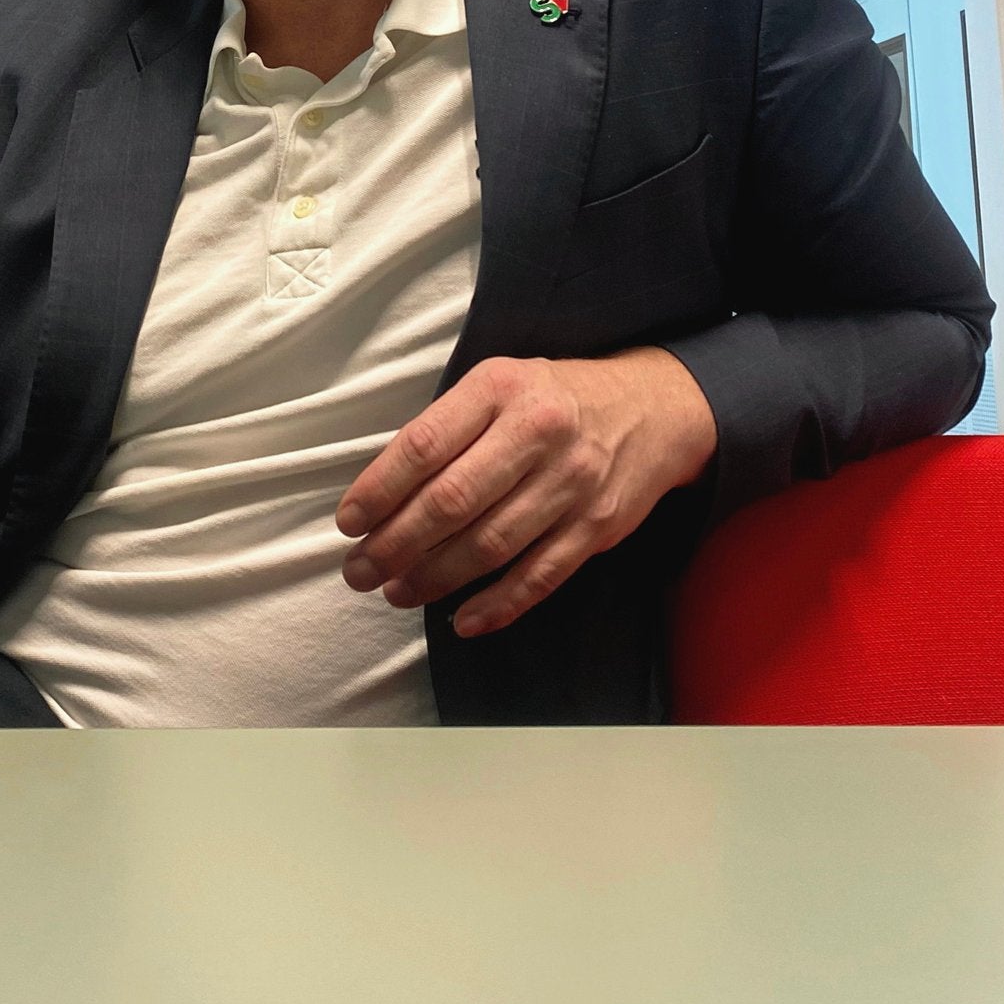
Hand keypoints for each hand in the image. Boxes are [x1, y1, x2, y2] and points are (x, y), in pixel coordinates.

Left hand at [334, 349, 717, 637]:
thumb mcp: (499, 383)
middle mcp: (538, 432)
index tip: (348, 523)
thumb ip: (448, 427)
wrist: (655, 408)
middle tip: (360, 571)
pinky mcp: (597, 527)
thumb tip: (383, 491)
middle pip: (452, 502)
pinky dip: (497, 605)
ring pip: (490, 545)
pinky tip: (461, 620)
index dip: (379, 491)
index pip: (424, 445)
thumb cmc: (554, 397)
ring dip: (435, 578)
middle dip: (396, 544)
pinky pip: (539, 576)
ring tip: (396, 592)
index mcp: (501, 387)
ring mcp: (572, 483)